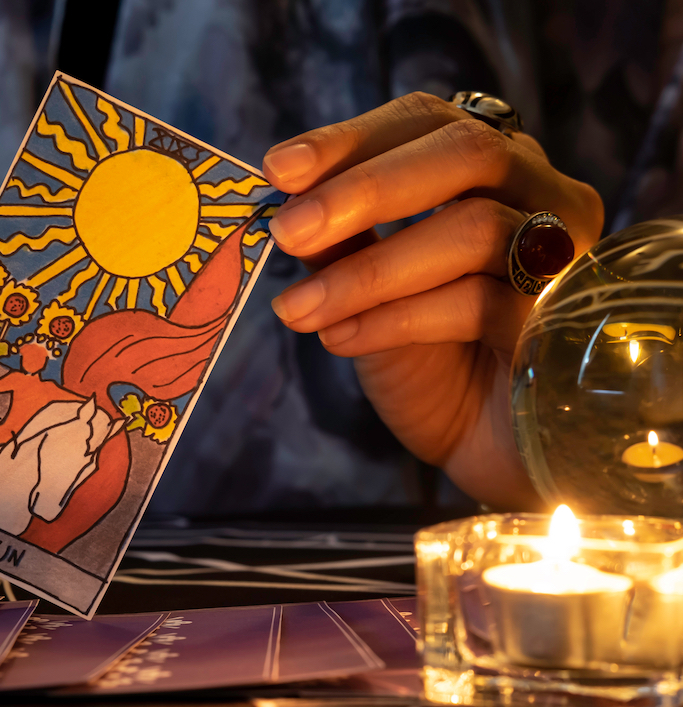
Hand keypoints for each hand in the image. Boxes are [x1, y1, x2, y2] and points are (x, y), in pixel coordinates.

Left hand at [262, 92, 603, 508]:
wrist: (481, 444)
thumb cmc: (427, 356)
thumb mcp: (367, 289)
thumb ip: (339, 240)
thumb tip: (284, 201)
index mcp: (493, 169)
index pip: (427, 121)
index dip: (352, 138)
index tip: (279, 167)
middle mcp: (544, 195)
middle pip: (468, 154)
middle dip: (365, 190)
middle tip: (287, 231)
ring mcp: (567, 257)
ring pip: (474, 231)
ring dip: (367, 272)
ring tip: (296, 310)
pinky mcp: (565, 324)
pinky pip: (480, 305)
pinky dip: (396, 321)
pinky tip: (341, 340)